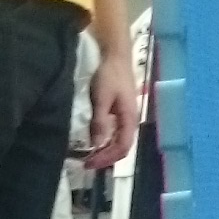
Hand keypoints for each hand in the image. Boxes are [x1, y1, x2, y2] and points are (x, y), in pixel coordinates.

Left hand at [86, 47, 139, 166]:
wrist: (115, 56)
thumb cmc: (110, 75)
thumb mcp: (102, 98)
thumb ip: (100, 121)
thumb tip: (97, 144)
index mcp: (129, 118)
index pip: (122, 147)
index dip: (107, 158)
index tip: (89, 163)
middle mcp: (131, 120)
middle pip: (122, 147)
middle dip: (106, 158)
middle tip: (87, 163)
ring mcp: (126, 116)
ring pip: (119, 141)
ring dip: (105, 150)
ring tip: (89, 155)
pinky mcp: (120, 111)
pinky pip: (115, 132)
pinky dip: (105, 140)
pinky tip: (94, 140)